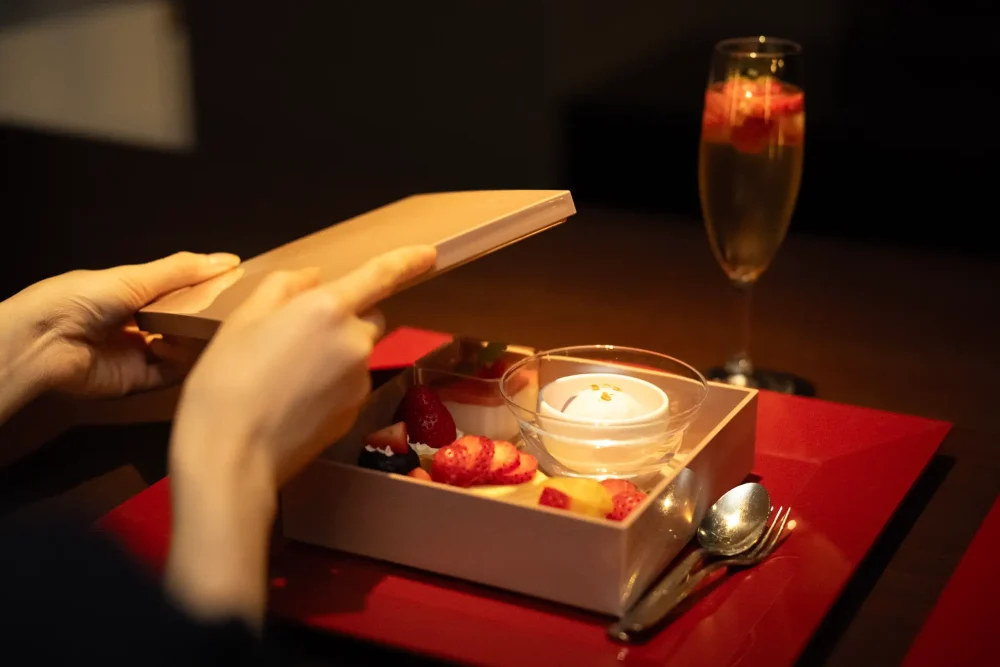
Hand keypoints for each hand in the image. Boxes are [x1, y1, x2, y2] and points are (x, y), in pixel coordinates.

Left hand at [0, 252, 239, 424]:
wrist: (44, 342)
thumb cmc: (79, 300)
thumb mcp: (135, 277)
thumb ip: (181, 271)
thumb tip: (228, 261)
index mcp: (130, 294)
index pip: (177, 291)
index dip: (204, 287)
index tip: (236, 283)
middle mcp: (135, 325)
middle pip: (181, 322)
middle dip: (204, 317)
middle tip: (236, 310)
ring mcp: (135, 354)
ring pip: (179, 350)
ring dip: (197, 342)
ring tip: (221, 330)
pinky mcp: (135, 382)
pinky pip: (169, 375)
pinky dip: (183, 365)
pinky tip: (192, 351)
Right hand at [165, 245, 436, 625]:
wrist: (232, 454)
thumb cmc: (227, 379)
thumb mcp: (244, 318)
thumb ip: (284, 288)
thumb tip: (313, 279)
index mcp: (328, 309)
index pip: (381, 276)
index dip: (407, 261)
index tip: (429, 254)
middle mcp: (356, 342)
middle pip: (368, 317)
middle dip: (345, 318)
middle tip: (298, 336)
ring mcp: (360, 381)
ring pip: (357, 354)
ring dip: (336, 355)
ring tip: (286, 376)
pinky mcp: (356, 413)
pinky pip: (350, 386)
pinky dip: (331, 386)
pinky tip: (295, 401)